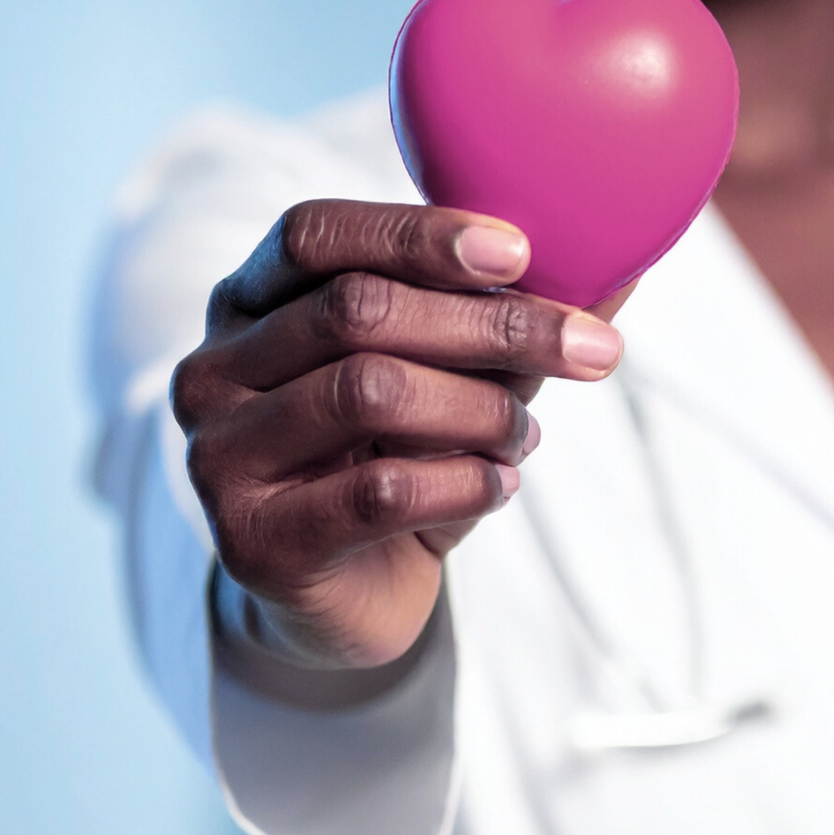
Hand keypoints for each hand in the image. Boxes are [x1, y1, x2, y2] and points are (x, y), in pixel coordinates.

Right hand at [172, 199, 627, 682]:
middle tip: (590, 349)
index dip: (417, 233)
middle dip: (492, 324)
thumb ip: (507, 317)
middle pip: (357, 310)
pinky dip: (464, 484)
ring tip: (525, 435)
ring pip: (370, 391)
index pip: (315, 235)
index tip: (521, 251)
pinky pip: (379, 492)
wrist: (348, 600)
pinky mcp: (255, 542)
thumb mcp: (452, 379)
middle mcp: (214, 369)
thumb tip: (620, 263)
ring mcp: (219, 456)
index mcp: (248, 303)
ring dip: (480, 410)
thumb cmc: (398, 462)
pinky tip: (498, 487)